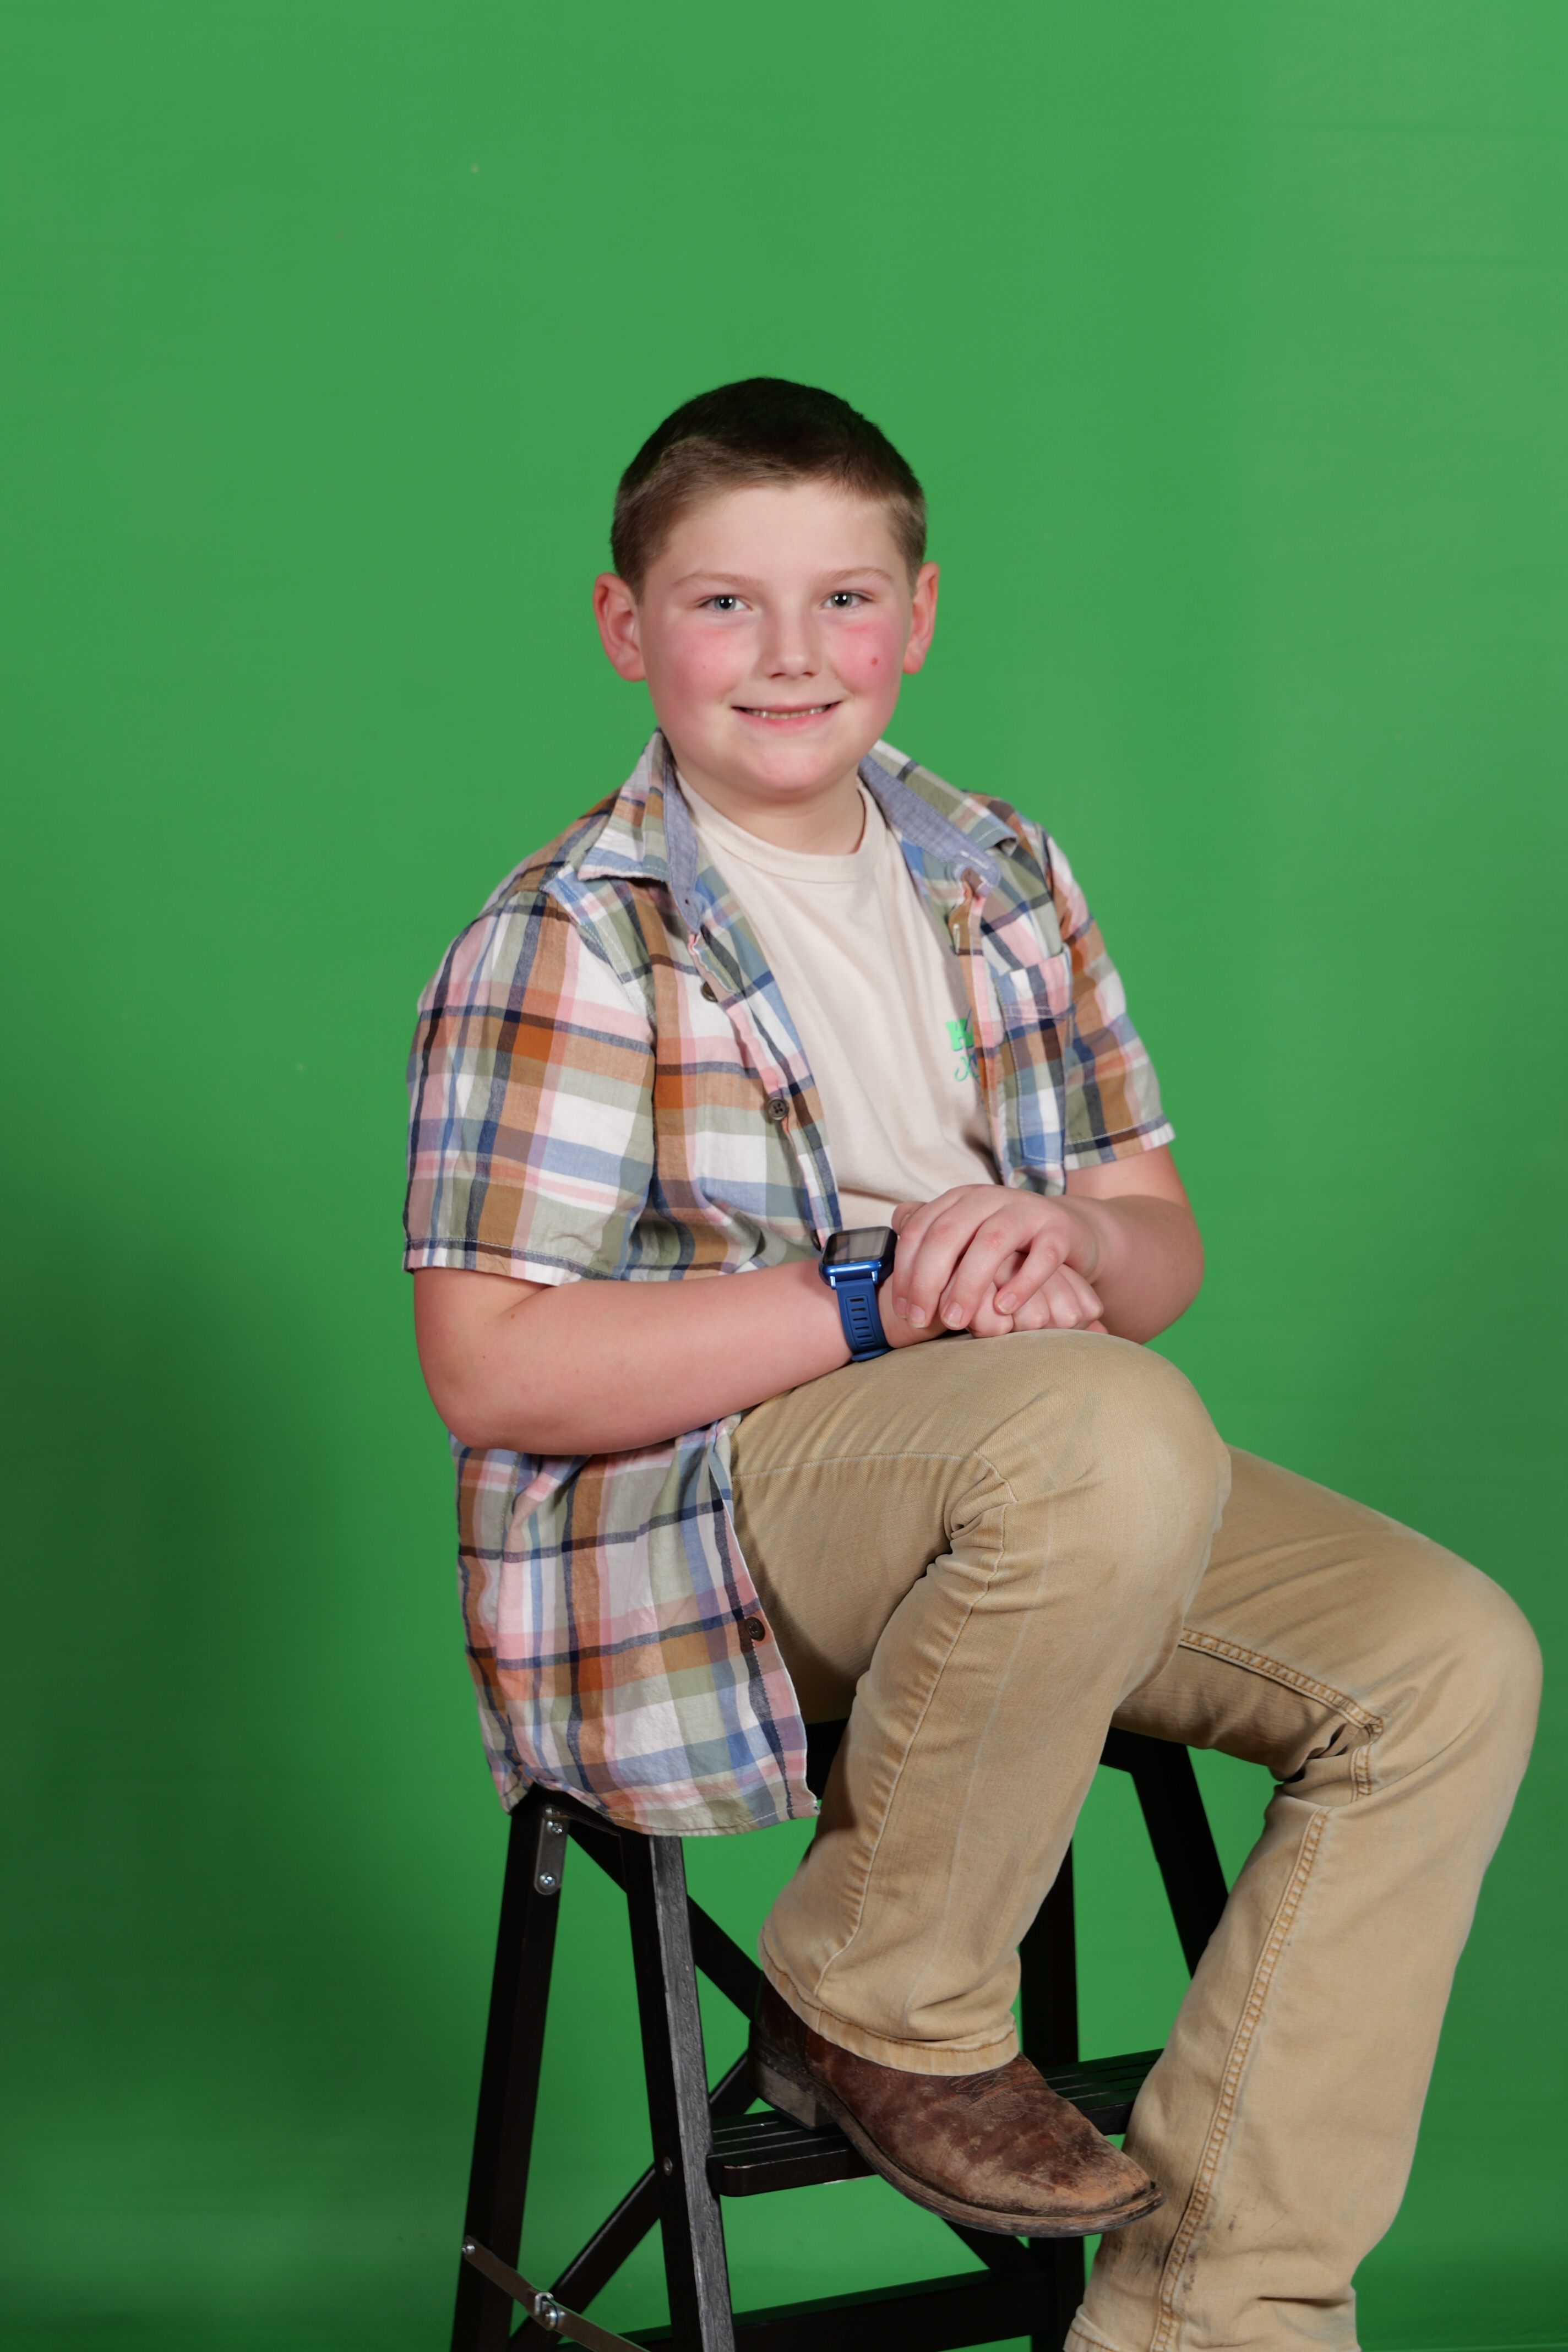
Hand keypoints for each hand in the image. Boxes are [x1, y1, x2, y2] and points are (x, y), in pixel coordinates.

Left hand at [887, 1186, 1107, 1340]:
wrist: (1068, 1231)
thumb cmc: (1005, 1244)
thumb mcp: (964, 1236)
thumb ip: (929, 1237)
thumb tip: (891, 1229)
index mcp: (958, 1200)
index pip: (919, 1229)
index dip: (905, 1271)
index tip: (902, 1311)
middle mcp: (988, 1198)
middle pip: (947, 1235)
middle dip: (927, 1281)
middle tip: (921, 1322)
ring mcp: (1025, 1211)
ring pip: (990, 1243)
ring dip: (968, 1285)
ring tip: (956, 1321)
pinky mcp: (1059, 1229)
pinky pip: (1040, 1257)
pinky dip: (1021, 1284)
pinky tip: (1004, 1309)